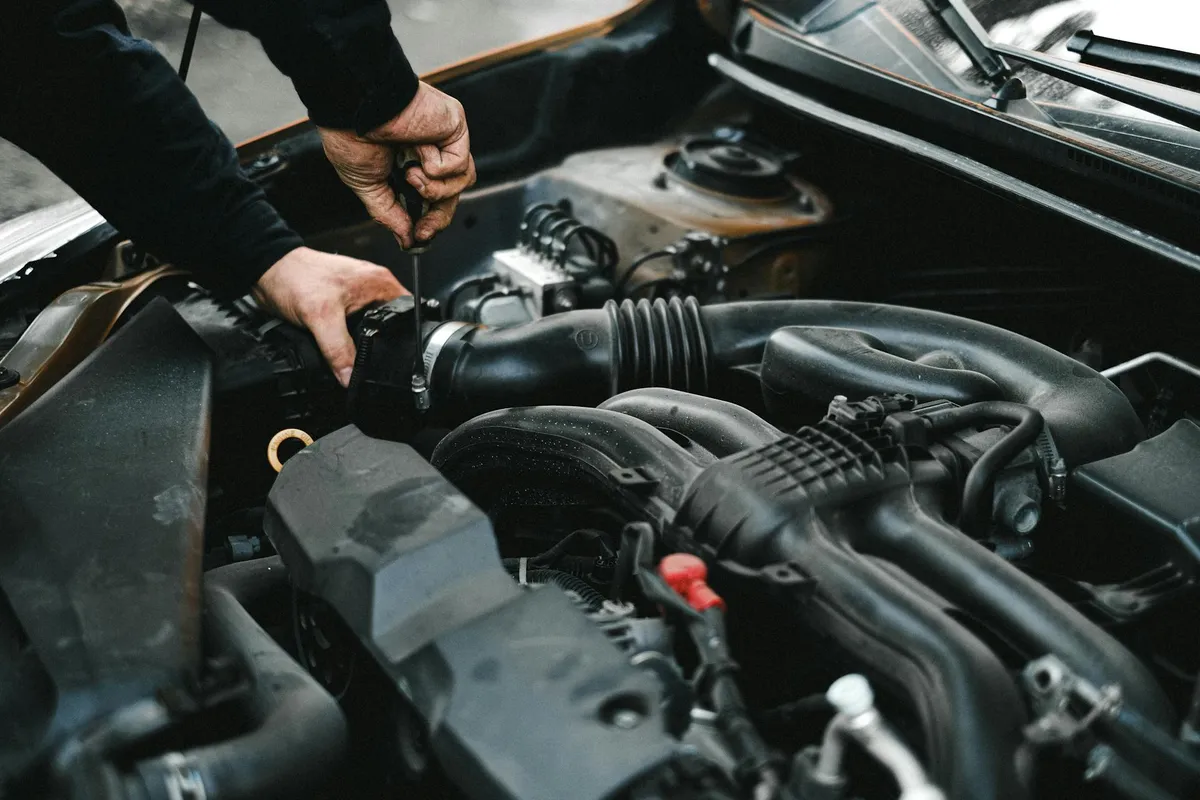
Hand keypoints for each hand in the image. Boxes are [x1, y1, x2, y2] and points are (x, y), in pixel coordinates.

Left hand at [253, 247, 406, 386]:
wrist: (267, 271)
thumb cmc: (295, 277)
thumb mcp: (321, 317)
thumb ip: (339, 350)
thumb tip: (351, 377)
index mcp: (380, 284)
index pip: (408, 315)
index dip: (407, 338)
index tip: (400, 358)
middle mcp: (373, 289)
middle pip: (391, 325)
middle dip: (384, 345)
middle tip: (375, 363)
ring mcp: (358, 297)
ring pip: (372, 329)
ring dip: (364, 344)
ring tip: (358, 359)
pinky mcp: (343, 306)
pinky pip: (355, 329)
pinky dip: (350, 341)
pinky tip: (344, 351)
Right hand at [318, 82, 476, 248]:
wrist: (353, 106)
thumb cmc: (351, 133)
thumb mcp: (368, 185)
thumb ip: (389, 213)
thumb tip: (406, 239)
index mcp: (409, 162)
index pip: (433, 198)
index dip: (430, 221)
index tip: (419, 237)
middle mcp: (431, 150)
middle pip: (452, 194)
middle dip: (438, 217)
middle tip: (422, 229)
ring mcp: (445, 138)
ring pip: (461, 181)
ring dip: (434, 189)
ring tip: (410, 175)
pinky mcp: (455, 126)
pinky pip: (458, 164)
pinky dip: (437, 166)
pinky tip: (418, 150)